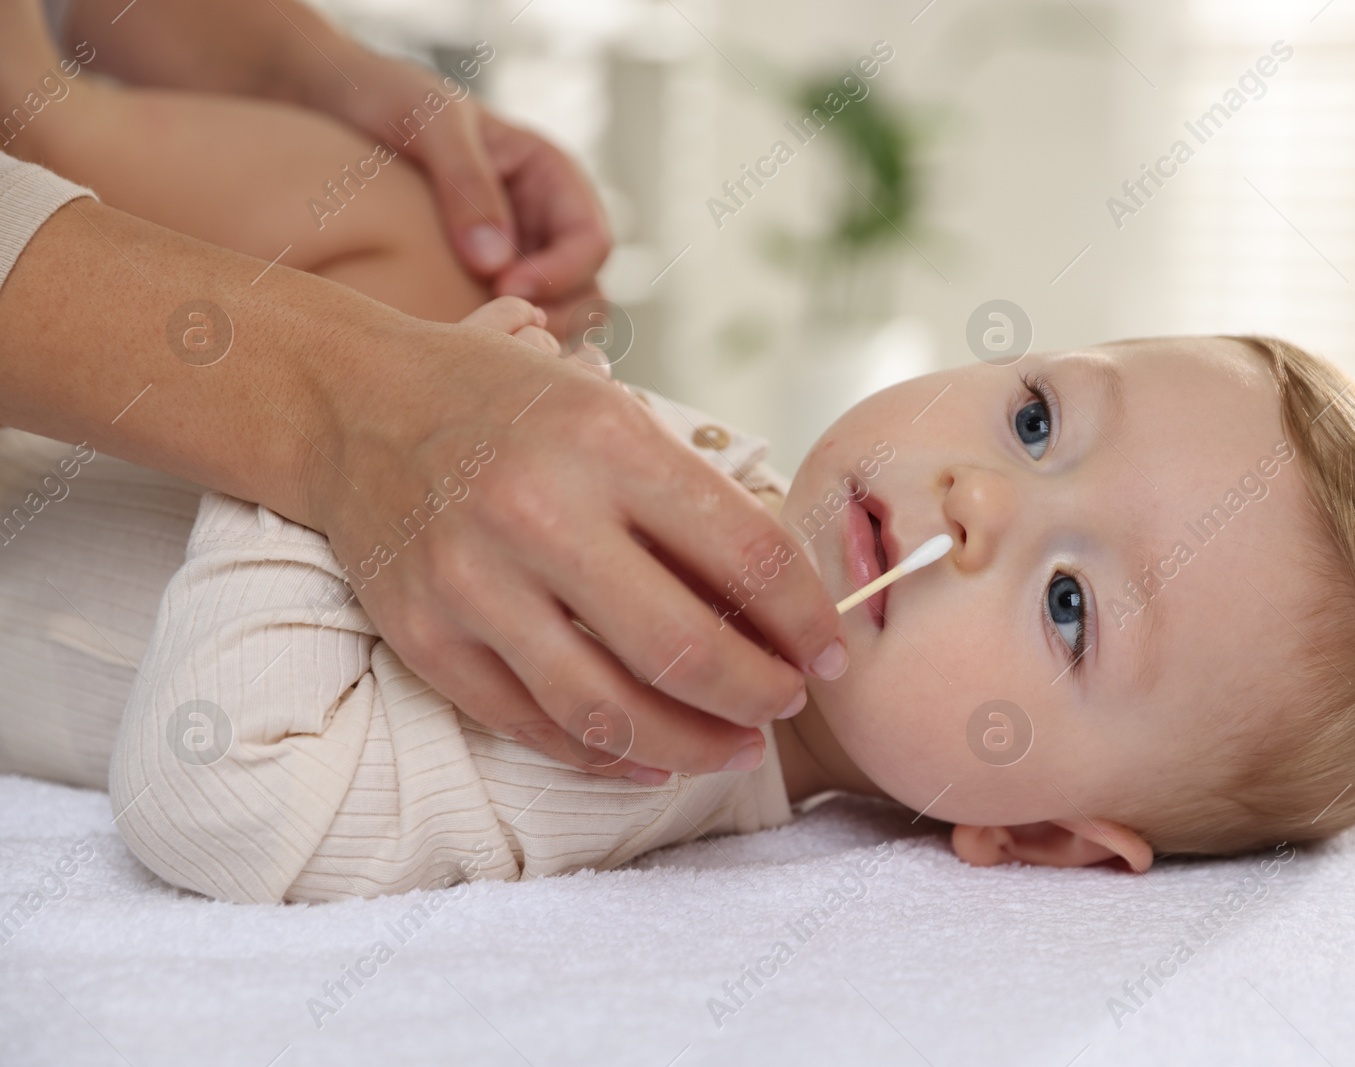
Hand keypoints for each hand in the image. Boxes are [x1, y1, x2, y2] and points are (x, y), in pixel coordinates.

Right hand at [310, 304, 845, 780]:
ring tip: (734, 748)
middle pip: (685, 650)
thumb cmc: (507, 403)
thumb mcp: (608, 408)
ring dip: (692, 746)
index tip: (831, 651)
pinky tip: (651, 758)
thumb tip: (781, 600)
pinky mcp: (425, 638)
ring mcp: (472, 584)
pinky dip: (606, 758)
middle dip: (760, 695)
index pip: (745, 555)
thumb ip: (685, 497)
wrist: (353, 403)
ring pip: (608, 713)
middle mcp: (538, 513)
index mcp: (606, 440)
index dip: (807, 619)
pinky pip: (532, 727)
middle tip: (787, 702)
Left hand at [326, 51, 610, 338]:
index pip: (592, 240)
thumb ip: (466, 185)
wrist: (344, 108)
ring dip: (529, 334)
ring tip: (476, 336)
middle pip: (587, 290)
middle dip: (551, 315)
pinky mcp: (487, 284)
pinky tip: (459, 337)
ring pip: (558, 317)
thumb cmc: (394, 99)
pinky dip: (497, 337)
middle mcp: (549, 222)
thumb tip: (494, 265)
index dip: (561, 273)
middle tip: (492, 324)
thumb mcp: (432, 123)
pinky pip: (512, 321)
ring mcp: (522, 256)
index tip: (504, 288)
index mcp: (554, 177)